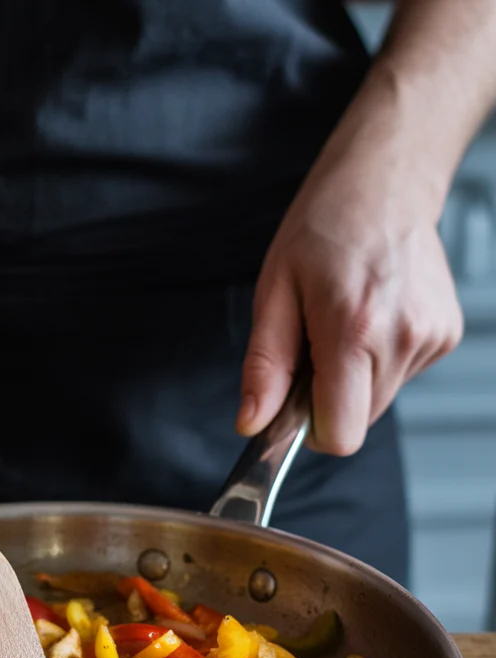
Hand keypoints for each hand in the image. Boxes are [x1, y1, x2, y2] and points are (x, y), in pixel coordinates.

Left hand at [238, 155, 462, 455]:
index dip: (311, 429)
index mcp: (353, 330)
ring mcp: (430, 336)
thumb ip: (264, 367)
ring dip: (354, 377)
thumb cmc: (325, 227)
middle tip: (316, 345)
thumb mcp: (274, 293)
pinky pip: (400, 376)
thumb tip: (253, 422)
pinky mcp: (445, 334)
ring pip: (379, 400)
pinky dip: (379, 359)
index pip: (341, 434)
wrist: (384, 183)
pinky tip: (372, 316)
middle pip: (358, 421)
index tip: (297, 402)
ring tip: (344, 322)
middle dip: (329, 397)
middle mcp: (401, 337)